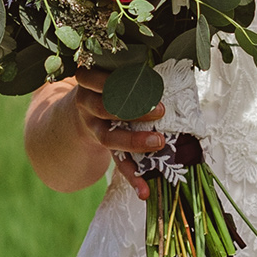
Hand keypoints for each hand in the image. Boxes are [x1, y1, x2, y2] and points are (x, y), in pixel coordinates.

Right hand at [74, 68, 163, 199]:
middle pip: (105, 108)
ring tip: (158, 142)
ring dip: (134, 141)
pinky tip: (144, 191)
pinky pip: (118, 164)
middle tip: (161, 110)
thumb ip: (129, 73)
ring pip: (109, 138)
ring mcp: (93, 129)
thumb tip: (174, 65)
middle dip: (132, 110)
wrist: (82, 111)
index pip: (95, 78)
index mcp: (89, 82)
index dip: (116, 80)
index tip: (143, 78)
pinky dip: (132, 177)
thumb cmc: (107, 85)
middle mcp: (87, 105)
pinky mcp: (103, 149)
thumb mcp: (109, 73)